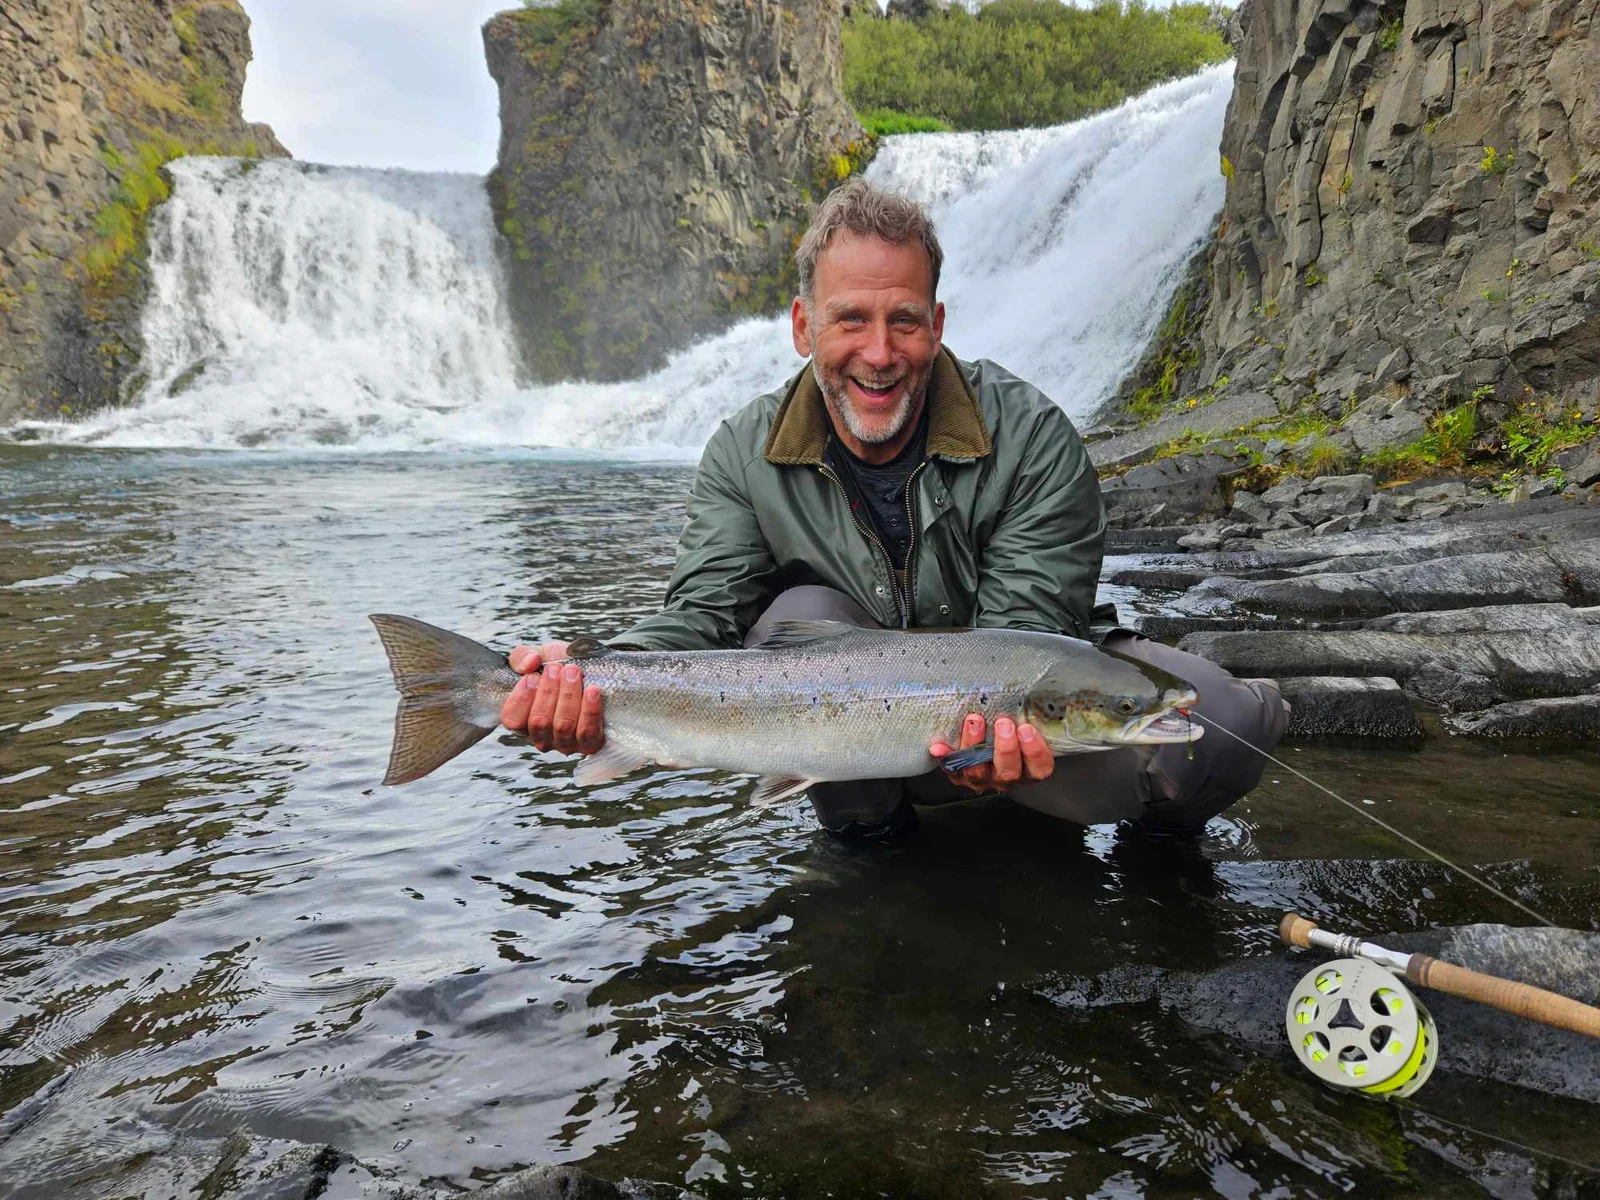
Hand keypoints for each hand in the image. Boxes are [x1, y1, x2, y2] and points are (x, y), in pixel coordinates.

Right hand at [499, 641, 605, 754]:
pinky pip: (587, 733)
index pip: (513, 720)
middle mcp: (542, 737)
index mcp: (523, 720)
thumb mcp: (537, 656)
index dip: (521, 699)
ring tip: (573, 673)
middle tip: (556, 668)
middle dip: (548, 691)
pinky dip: (590, 711)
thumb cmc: (560, 668)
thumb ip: (522, 657)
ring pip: (563, 726)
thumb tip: (529, 663)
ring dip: (568, 696)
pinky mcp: (589, 744)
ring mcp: (565, 744)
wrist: (592, 671)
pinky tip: (592, 691)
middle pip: (539, 722)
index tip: (532, 677)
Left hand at [930, 713, 1053, 793]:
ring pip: (978, 772)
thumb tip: (1024, 693)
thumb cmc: (1009, 731)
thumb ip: (1025, 719)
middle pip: (1009, 772)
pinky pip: (952, 769)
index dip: (1035, 752)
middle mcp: (1006, 777)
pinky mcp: (960, 777)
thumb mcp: (1021, 726)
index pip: (1039, 768)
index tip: (1027, 729)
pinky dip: (946, 757)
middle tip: (1003, 723)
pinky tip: (938, 747)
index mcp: (1027, 769)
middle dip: (1006, 748)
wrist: (981, 744)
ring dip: (975, 746)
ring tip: (974, 722)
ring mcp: (982, 780)